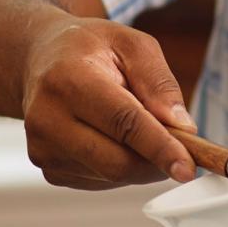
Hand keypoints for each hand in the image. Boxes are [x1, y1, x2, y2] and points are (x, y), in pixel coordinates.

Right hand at [19, 16, 195, 188]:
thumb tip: (182, 127)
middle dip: (157, 161)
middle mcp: (47, 117)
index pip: (123, 122)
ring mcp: (43, 148)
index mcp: (68, 79)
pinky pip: (100, 181)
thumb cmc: (88, 49)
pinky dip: (120, 166)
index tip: (188, 168)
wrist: (39, 59)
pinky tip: (110, 137)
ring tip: (132, 125)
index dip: (160, 148)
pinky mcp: (48, 169)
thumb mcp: (131, 44)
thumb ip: (159, 82)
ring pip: (113, 175)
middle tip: (180, 147)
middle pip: (118, 162)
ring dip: (139, 162)